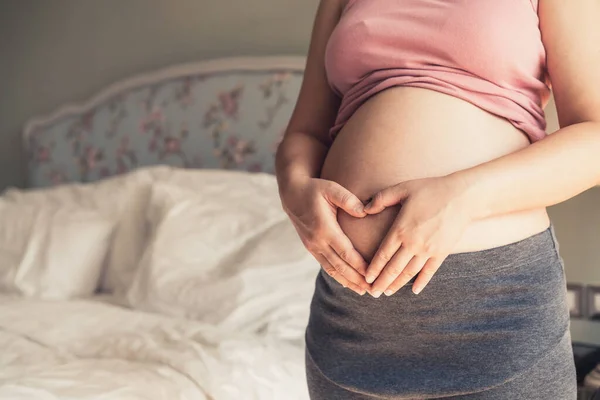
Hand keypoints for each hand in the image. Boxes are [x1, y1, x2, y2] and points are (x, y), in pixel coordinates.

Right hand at [279, 176, 370, 294]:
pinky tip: (349, 283)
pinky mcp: (311, 248)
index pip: (345, 252)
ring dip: (348, 282)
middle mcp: (318, 241)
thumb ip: (348, 199)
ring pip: (332, 269)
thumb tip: (365, 211)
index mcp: (324, 228)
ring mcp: (313, 246)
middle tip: (373, 290)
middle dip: (357, 279)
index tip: (373, 275)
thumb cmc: (315, 189)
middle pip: (340, 266)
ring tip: (363, 292)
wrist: (292, 194)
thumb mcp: (331, 188)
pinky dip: (338, 276)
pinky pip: (326, 266)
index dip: (359, 265)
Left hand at [362, 175, 472, 296]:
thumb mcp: (403, 188)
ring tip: (388, 293)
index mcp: (400, 229)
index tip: (366, 278)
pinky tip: (414, 290)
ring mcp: (428, 250)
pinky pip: (429, 272)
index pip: (383, 255)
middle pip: (393, 268)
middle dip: (382, 282)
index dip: (373, 269)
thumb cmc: (431, 189)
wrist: (462, 196)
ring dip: (397, 284)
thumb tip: (364, 209)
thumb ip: (381, 199)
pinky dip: (421, 282)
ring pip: (409, 273)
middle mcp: (413, 243)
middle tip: (373, 293)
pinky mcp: (442, 253)